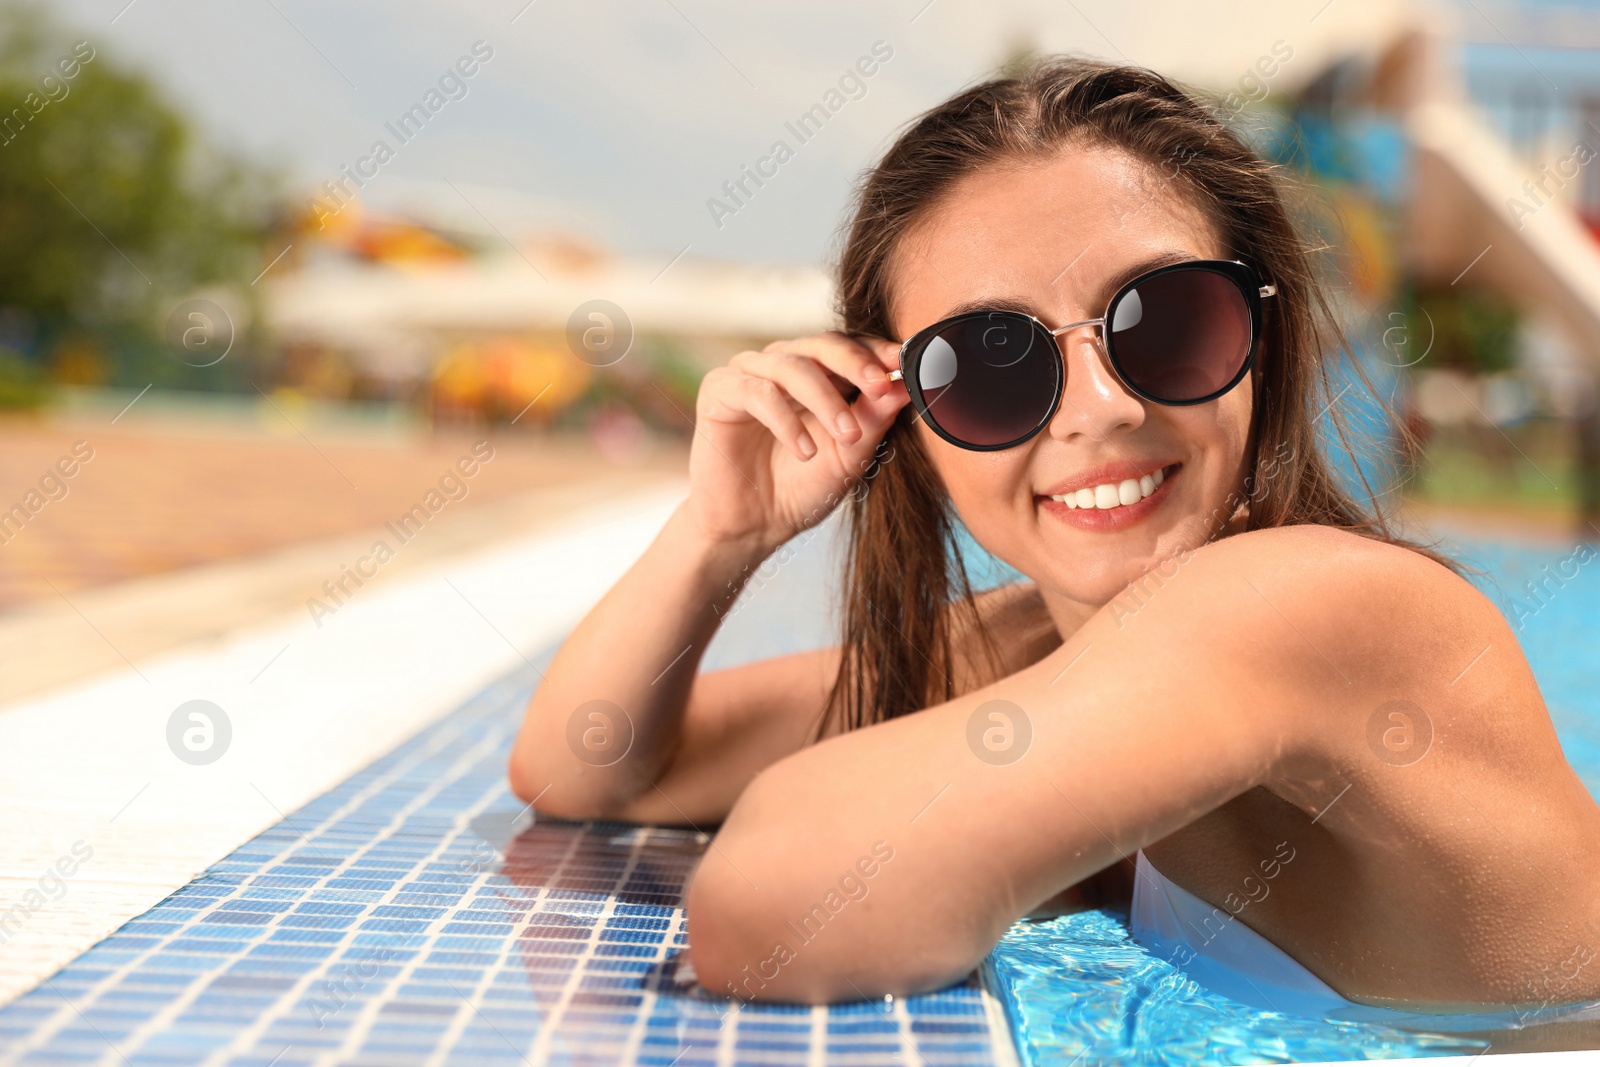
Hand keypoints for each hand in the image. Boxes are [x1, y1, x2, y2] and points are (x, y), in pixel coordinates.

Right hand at [684, 331, 909, 553]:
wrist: (752, 526)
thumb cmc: (802, 487)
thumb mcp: (849, 456)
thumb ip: (874, 420)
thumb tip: (906, 385)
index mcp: (818, 373)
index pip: (851, 346)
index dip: (878, 352)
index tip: (906, 364)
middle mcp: (783, 364)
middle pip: (822, 345)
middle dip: (855, 363)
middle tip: (881, 386)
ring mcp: (749, 374)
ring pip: (793, 367)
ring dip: (825, 400)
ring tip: (847, 437)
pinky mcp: (719, 391)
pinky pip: (757, 393)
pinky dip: (786, 421)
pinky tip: (806, 451)